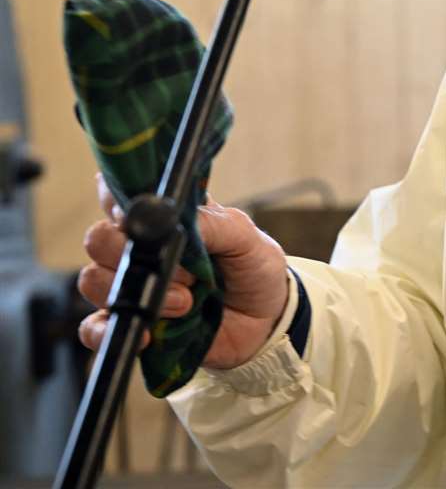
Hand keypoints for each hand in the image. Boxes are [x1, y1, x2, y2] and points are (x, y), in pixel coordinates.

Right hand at [78, 173, 291, 370]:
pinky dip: (108, 330)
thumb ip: (214, 224)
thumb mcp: (247, 238)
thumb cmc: (254, 268)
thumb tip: (172, 219)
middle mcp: (139, 248)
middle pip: (98, 239)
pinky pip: (93, 327)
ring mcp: (131, 286)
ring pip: (93, 280)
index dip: (116, 201)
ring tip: (186, 302)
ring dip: (137, 291)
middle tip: (184, 273)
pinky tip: (147, 333)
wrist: (266, 321)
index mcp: (164, 219)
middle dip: (131, 253)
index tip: (140, 217)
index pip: (117, 197)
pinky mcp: (129, 322)